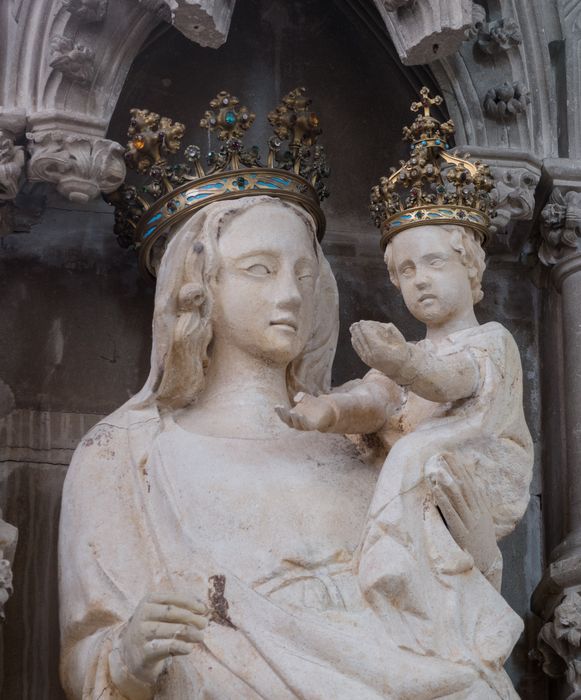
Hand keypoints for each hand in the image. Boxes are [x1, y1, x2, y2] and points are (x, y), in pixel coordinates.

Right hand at [119, 592, 207, 685]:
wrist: (130, 655)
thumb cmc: (152, 629)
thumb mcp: (161, 614)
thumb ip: (179, 609)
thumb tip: (203, 609)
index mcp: (148, 600)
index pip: (173, 599)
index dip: (190, 603)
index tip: (203, 609)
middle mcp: (143, 614)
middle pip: (171, 613)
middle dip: (191, 617)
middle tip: (204, 624)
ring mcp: (141, 633)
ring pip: (170, 629)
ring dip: (189, 632)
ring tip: (201, 637)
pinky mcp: (143, 652)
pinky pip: (166, 647)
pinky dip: (180, 647)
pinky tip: (189, 649)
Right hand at [275, 392, 336, 431]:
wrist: (327, 410)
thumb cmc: (313, 404)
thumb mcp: (306, 398)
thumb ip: (301, 397)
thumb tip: (296, 399)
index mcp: (293, 417)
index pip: (284, 416)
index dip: (279, 412)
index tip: (276, 406)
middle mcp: (297, 423)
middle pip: (288, 421)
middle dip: (284, 415)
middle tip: (281, 407)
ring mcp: (305, 426)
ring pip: (297, 425)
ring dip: (294, 419)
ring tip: (293, 412)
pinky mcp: (313, 426)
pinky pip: (307, 426)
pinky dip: (303, 421)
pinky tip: (301, 415)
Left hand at [350, 321, 410, 377]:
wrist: (400, 369)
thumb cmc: (401, 353)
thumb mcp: (401, 341)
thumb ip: (393, 332)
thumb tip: (385, 325)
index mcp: (380, 350)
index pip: (369, 336)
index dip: (364, 328)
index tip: (361, 321)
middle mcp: (372, 355)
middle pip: (362, 339)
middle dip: (358, 330)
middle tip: (355, 323)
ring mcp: (368, 359)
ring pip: (359, 345)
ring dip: (355, 335)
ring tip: (353, 327)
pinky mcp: (367, 361)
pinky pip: (359, 350)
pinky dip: (355, 343)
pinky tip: (353, 337)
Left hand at [426, 453, 497, 574]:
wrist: (488, 564)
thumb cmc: (480, 540)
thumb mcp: (481, 520)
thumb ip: (473, 505)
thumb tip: (463, 487)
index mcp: (482, 508)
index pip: (471, 484)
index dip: (461, 469)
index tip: (452, 456)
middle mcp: (478, 512)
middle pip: (465, 486)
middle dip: (454, 470)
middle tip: (443, 455)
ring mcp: (470, 522)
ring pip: (458, 498)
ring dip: (447, 481)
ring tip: (437, 469)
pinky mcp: (461, 532)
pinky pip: (451, 513)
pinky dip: (443, 499)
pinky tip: (435, 489)